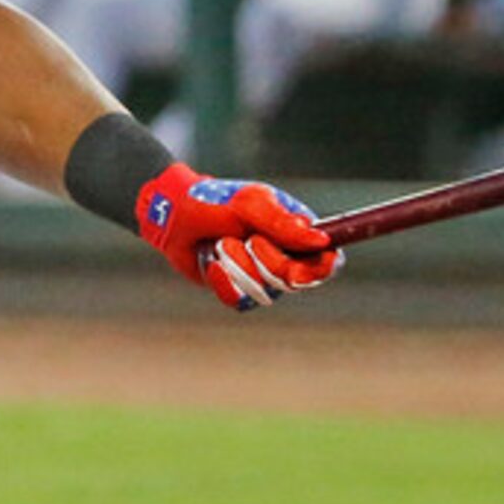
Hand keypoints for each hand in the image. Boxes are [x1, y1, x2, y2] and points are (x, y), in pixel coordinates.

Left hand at [135, 163, 339, 311]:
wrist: (176, 216)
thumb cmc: (216, 202)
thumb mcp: (251, 205)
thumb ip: (285, 224)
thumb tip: (322, 241)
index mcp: (297, 232)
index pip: (327, 260)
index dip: (319, 270)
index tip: (297, 270)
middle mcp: (285, 257)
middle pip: (296, 280)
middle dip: (267, 261)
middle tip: (249, 239)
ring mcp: (261, 277)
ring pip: (264, 292)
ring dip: (239, 265)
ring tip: (222, 243)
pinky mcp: (238, 290)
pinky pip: (238, 300)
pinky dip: (222, 280)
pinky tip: (213, 262)